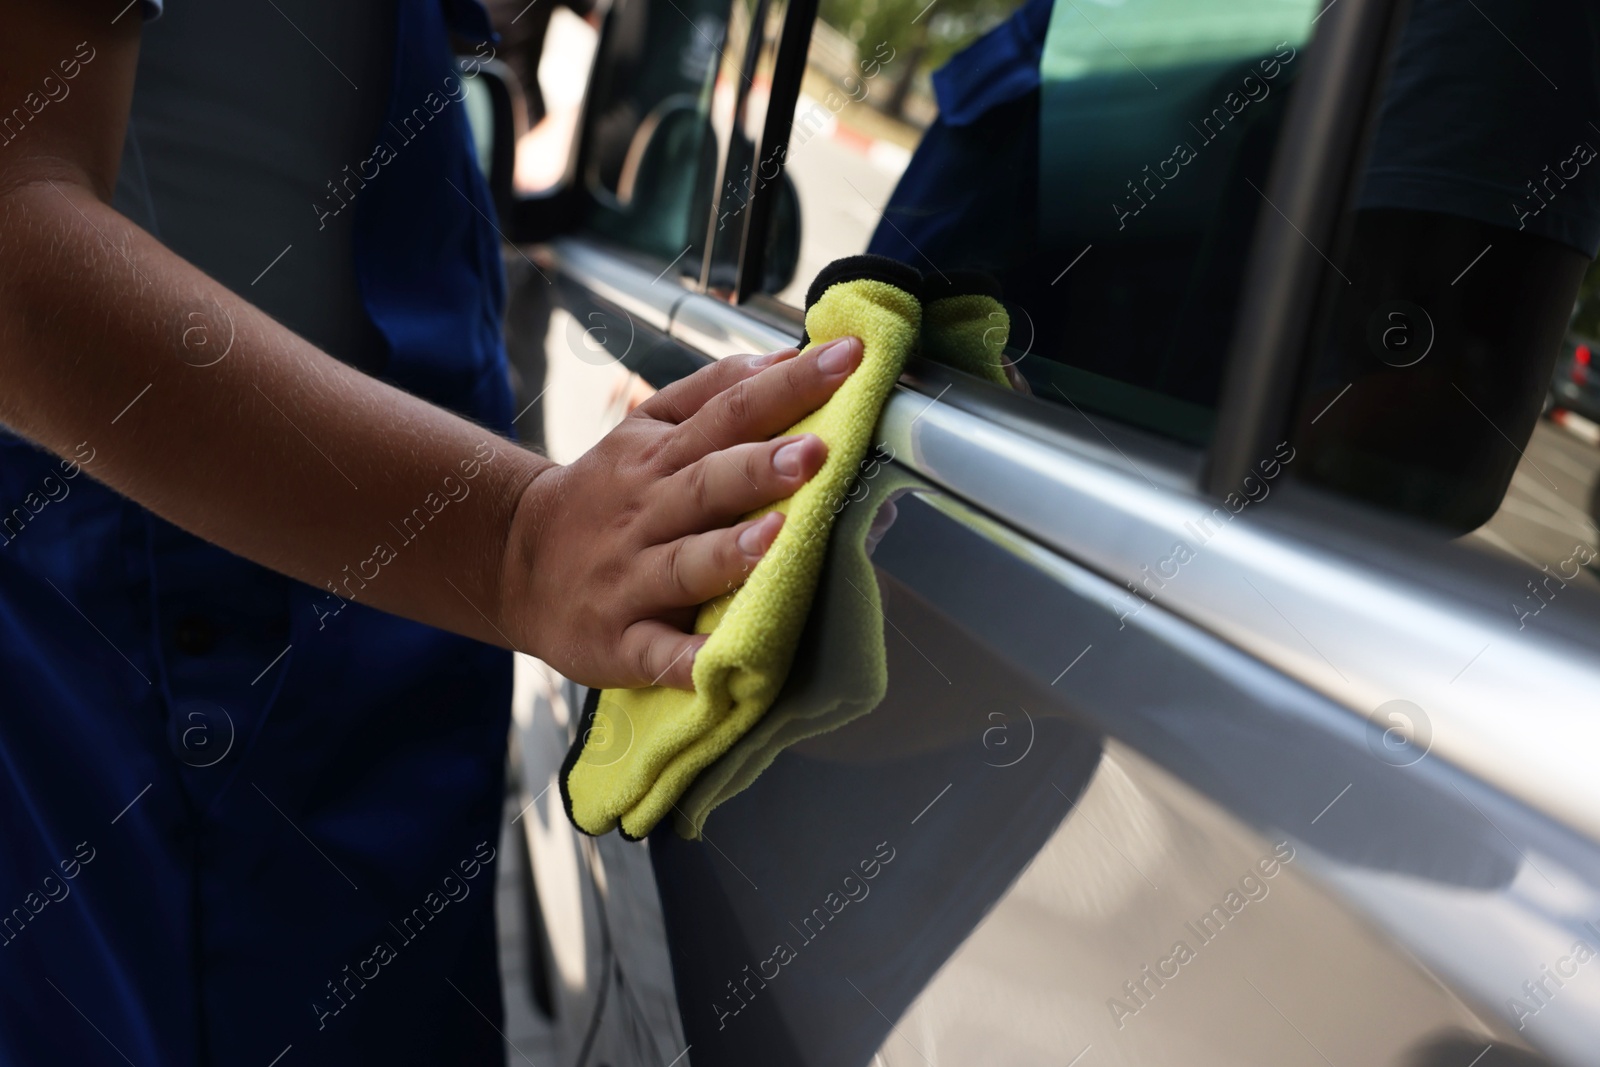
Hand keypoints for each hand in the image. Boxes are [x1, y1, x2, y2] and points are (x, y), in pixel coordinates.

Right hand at [502, 337, 863, 689]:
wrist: (514, 562)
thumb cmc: (606, 494)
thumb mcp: (645, 429)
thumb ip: (711, 392)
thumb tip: (784, 358)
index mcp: (660, 456)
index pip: (730, 410)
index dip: (788, 386)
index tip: (846, 358)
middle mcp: (647, 513)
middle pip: (707, 483)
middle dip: (760, 468)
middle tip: (816, 451)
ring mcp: (632, 579)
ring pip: (685, 564)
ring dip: (730, 552)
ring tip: (776, 536)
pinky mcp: (619, 641)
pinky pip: (657, 652)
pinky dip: (688, 660)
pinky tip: (722, 664)